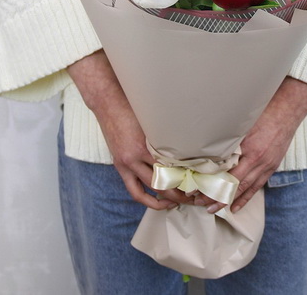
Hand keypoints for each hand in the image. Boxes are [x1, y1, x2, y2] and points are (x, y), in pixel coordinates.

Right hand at [67, 50, 191, 209]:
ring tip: (178, 202)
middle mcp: (134, 157)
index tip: (198, 181)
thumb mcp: (152, 120)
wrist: (108, 103)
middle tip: (193, 195)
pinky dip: (146, 198)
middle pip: (160, 182)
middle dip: (178, 192)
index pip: (169, 168)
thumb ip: (165, 135)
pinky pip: (133, 189)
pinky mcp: (120, 166)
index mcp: (145, 145)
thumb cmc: (132, 107)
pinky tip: (158, 202)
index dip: (184, 178)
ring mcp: (126, 163)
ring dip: (164, 199)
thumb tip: (187, 146)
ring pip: (148, 189)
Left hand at [196, 77, 306, 213]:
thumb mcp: (244, 124)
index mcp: (249, 150)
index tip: (197, 189)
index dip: (212, 183)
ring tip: (213, 209)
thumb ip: (230, 138)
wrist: (287, 112)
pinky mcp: (271, 167)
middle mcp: (258, 161)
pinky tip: (235, 207)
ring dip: (228, 200)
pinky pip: (257, 187)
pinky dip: (245, 198)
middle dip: (216, 196)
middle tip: (200, 204)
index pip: (227, 174)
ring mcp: (266, 166)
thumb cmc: (264, 114)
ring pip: (245, 189)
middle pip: (234, 185)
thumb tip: (210, 148)